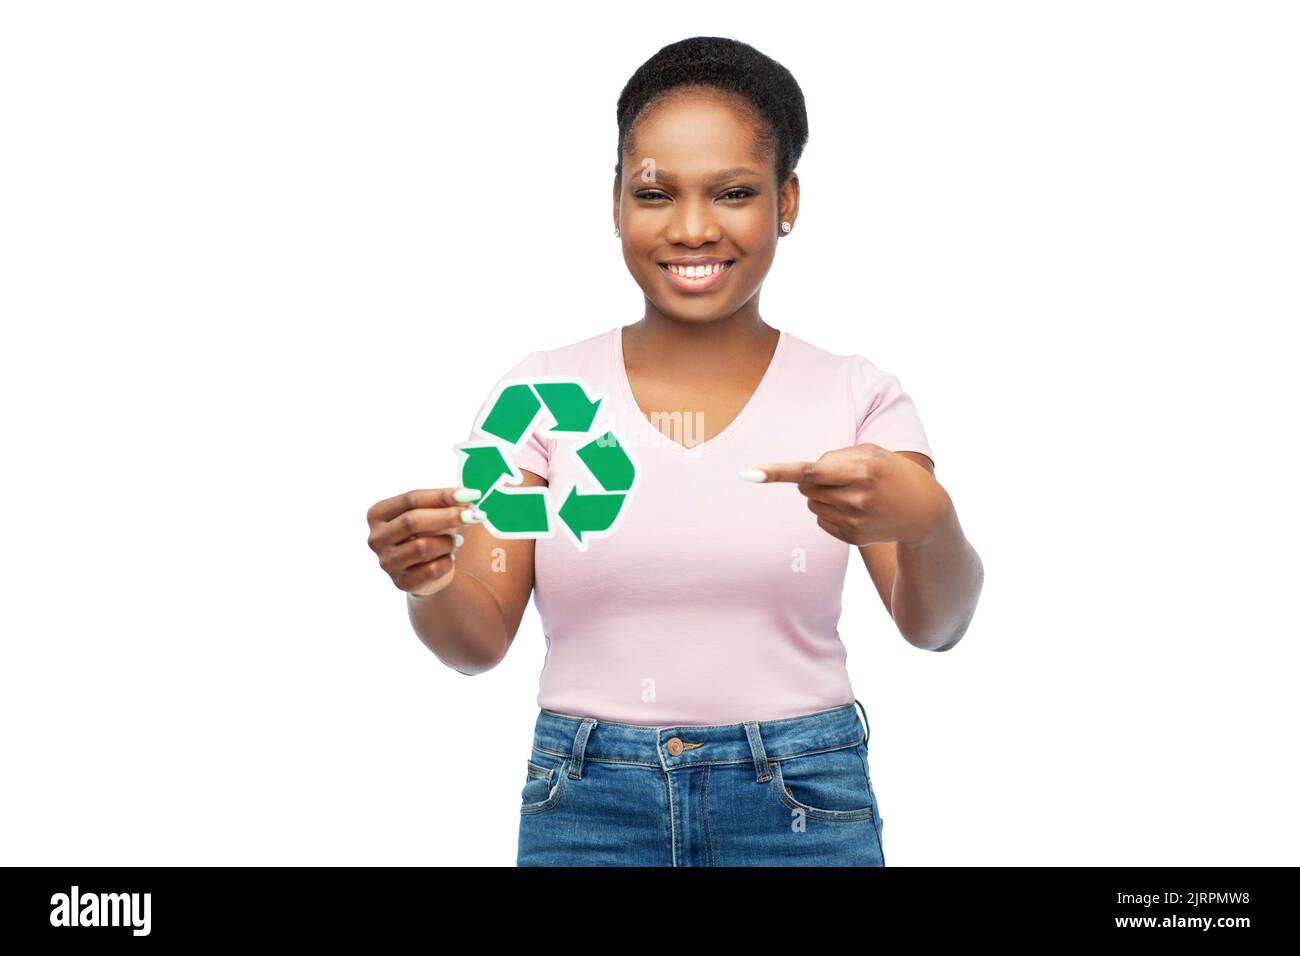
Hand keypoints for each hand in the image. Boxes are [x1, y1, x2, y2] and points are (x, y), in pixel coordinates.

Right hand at [366, 487, 483, 597]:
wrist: (426, 572)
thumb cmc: (428, 534)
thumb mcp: (432, 514)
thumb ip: (445, 505)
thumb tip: (468, 500)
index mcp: (378, 514)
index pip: (411, 499)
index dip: (443, 496)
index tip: (472, 494)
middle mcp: (376, 538)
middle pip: (412, 521)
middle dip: (448, 516)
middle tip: (476, 515)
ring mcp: (386, 562)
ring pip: (422, 547)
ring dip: (448, 542)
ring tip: (457, 542)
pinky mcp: (401, 583)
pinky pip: (432, 570)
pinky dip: (448, 561)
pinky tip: (450, 558)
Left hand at [742, 443, 950, 547]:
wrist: (924, 512)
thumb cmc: (892, 473)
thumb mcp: (872, 453)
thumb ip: (836, 457)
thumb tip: (802, 476)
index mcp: (862, 470)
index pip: (810, 470)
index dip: (776, 472)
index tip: (749, 474)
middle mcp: (857, 497)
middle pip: (805, 486)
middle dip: (813, 479)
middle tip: (840, 477)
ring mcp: (854, 521)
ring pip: (812, 503)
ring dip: (823, 495)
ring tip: (854, 494)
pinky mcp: (852, 537)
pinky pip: (820, 520)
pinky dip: (830, 512)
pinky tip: (855, 510)